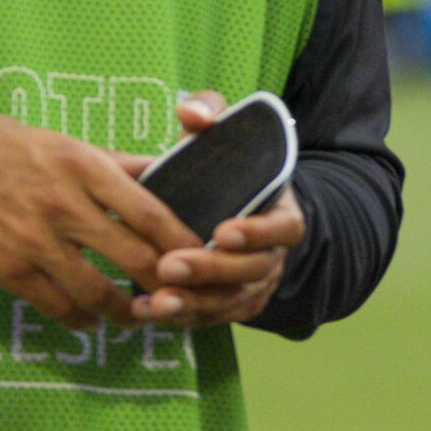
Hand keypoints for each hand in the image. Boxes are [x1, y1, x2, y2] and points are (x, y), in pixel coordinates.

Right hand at [0, 109, 197, 326]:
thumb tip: (163, 171)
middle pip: (135, 259)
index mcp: (83, 166)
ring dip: (126, 311)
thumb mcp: (60, 141)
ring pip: (100, 293)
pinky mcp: (9, 271)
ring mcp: (35, 242)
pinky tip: (92, 319)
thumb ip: (113, 164)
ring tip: (141, 314)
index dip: (183, 243)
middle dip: (166, 284)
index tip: (202, 257)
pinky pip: (59, 307)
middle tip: (181, 294)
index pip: (152, 214)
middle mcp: (64, 206)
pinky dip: (83, 319)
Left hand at [117, 90, 308, 330]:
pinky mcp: (230, 305)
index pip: (284, 228)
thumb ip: (212, 114)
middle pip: (252, 271)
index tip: (223, 231)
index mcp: (280, 212)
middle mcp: (273, 254)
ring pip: (231, 301)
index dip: (258, 233)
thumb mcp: (224, 134)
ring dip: (194, 303)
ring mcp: (253, 284)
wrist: (235, 205)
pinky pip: (211, 317)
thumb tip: (191, 113)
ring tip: (156, 300)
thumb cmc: (226, 166)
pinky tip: (147, 311)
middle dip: (212, 271)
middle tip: (171, 266)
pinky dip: (182, 317)